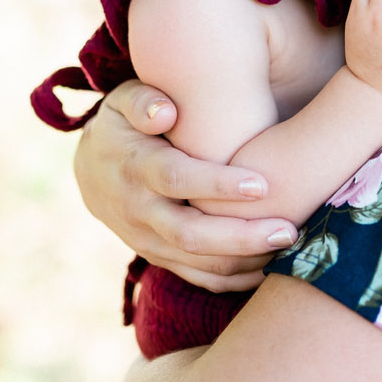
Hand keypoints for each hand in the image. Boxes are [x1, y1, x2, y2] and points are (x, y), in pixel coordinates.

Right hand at [73, 80, 297, 291]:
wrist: (90, 170)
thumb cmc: (122, 125)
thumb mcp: (123, 102)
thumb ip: (143, 101)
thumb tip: (166, 112)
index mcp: (136, 168)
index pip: (177, 180)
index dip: (216, 185)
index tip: (260, 184)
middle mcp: (140, 211)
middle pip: (190, 234)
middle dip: (241, 237)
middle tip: (287, 230)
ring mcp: (148, 240)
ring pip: (197, 263)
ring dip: (244, 261)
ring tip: (291, 249)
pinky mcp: (160, 257)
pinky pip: (199, 278)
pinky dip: (235, 280)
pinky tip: (272, 268)